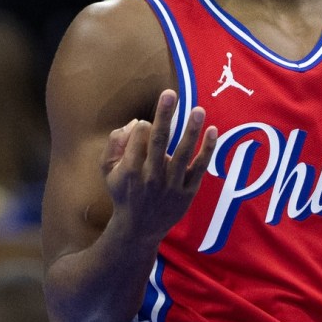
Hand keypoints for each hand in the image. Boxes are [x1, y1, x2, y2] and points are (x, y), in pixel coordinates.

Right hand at [102, 89, 215, 242]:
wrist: (139, 228)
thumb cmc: (123, 192)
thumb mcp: (108, 170)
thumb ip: (115, 144)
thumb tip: (135, 122)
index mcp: (130, 169)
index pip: (139, 136)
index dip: (143, 125)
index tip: (145, 125)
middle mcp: (151, 177)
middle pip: (158, 141)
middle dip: (163, 116)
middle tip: (169, 93)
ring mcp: (171, 185)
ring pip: (182, 154)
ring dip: (191, 130)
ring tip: (198, 109)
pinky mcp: (188, 192)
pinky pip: (199, 168)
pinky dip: (207, 150)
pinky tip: (213, 130)